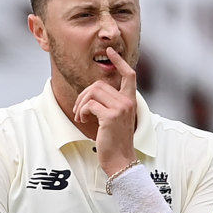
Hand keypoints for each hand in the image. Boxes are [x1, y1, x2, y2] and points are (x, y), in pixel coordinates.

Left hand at [73, 47, 137, 174]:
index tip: (110, 52)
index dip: (119, 61)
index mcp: (131, 101)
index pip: (129, 75)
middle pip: (100, 84)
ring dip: (81, 104)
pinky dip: (82, 112)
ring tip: (81, 116)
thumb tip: (93, 92)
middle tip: (81, 110)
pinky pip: (90, 105)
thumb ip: (111, 103)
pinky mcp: (110, 117)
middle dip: (84, 95)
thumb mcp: (116, 118)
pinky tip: (83, 121)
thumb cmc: (115, 141)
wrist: (121, 160)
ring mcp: (121, 109)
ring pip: (93, 92)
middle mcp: (128, 102)